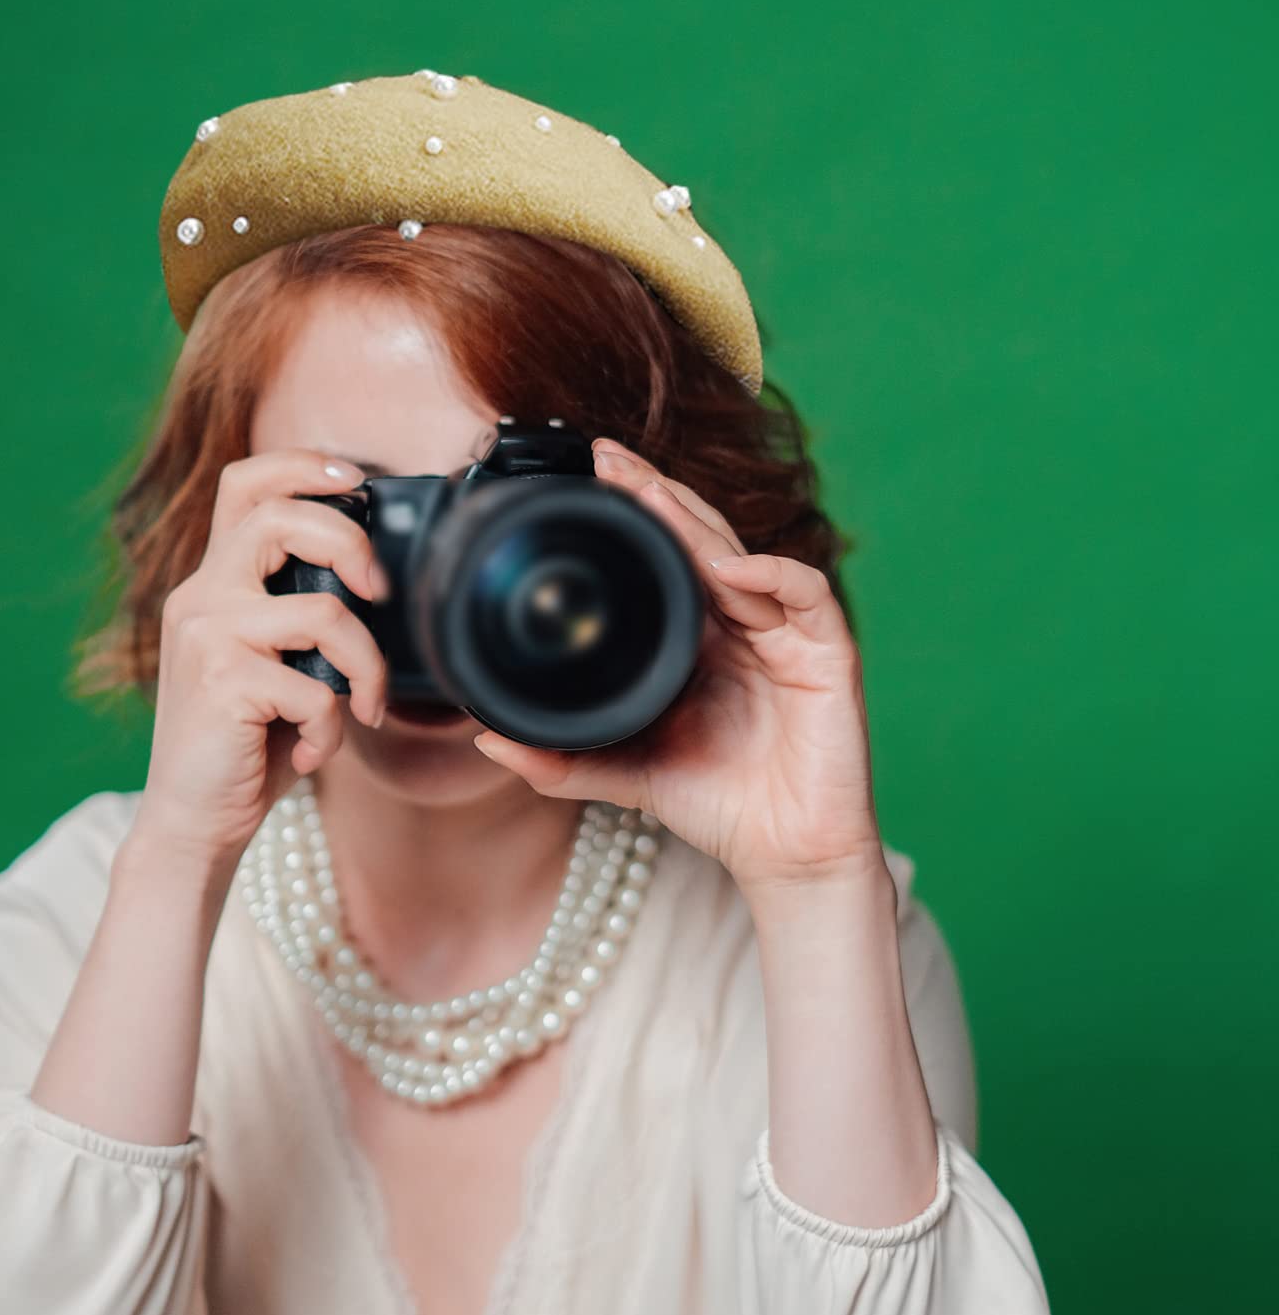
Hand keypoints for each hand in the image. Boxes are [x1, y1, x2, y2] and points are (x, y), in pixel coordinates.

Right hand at [132, 448, 391, 863]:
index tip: (357, 480)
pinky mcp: (223, 683)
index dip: (303, 466)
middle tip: (381, 594)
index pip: (244, 484)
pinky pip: (317, 689)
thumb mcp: (275, 667)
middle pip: (280, 518)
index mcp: (213, 585)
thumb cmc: (247, 747)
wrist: (191, 824)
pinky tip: (309, 753)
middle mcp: (201, 598)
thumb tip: (379, 582)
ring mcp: (207, 637)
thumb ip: (303, 618)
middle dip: (351, 545)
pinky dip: (331, 728)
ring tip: (363, 709)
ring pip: (324, 613)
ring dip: (367, 668)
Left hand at [470, 436, 884, 889]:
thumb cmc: (714, 805)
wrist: (784, 856)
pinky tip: (730, 567)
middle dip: (656, 492)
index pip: (666, 556)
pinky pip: (806, 595)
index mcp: (696, 637)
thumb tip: (486, 738)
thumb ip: (560, 759)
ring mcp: (786, 634)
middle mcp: (740, 623)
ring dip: (698, 521)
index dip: (633, 512)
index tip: (586, 477)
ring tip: (651, 493)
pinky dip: (771, 574)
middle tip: (606, 457)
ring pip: (743, 554)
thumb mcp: (623, 773)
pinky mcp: (828, 655)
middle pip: (700, 537)